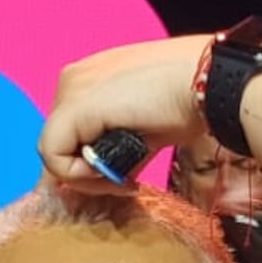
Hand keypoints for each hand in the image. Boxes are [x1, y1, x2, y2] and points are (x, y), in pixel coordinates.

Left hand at [38, 36, 211, 185]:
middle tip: (126, 183)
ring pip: (53, 154)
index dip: (88, 164)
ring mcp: (70, 91)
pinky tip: (117, 176)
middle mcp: (73, 80)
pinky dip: (81, 177)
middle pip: (59, 144)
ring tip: (125, 181)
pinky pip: (54, 157)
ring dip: (88, 180)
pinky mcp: (73, 108)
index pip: (68, 133)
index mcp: (90, 79)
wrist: (208, 83)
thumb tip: (107, 177)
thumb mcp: (144, 129)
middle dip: (89, 174)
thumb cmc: (189, 102)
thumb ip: (118, 149)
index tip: (124, 179)